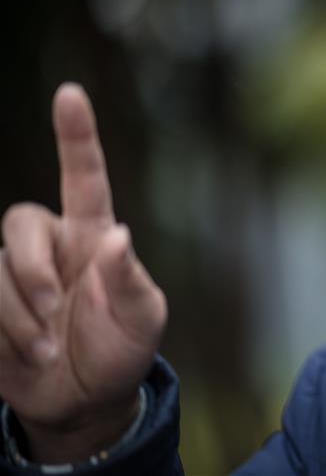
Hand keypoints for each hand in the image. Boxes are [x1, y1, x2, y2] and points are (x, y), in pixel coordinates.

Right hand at [0, 83, 166, 463]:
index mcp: (93, 236)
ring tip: (48, 350)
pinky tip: (24, 356)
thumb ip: (131, 279)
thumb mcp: (143, 319)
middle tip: (56, 312)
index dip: (75, 136)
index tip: (70, 93)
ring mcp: (15, 276)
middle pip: (19, 221)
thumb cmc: (122, 350)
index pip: (84, 178)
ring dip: (20, 318)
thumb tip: (116, 236)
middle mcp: (51, 246)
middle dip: (31, 270)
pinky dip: (2, 335)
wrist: (85, 401)